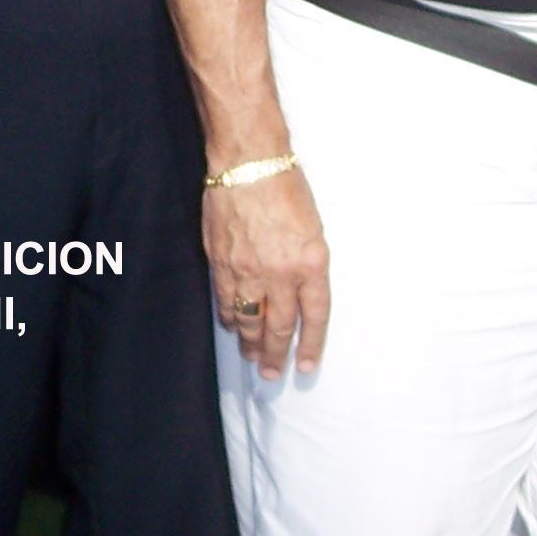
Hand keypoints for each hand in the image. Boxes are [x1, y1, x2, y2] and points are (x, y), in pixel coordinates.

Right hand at [204, 166, 331, 379]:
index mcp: (311, 263)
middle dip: (277, 354)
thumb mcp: (314, 229)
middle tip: (273, 374)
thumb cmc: (286, 186)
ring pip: (249, 319)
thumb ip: (308, 265)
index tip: (306, 366)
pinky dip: (229, 318)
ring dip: (251, 343)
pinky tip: (233, 327)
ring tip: (253, 358)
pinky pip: (225, 300)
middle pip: (280, 326)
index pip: (315, 317)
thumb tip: (299, 295)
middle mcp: (281, 272)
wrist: (249, 161)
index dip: (311, 345)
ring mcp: (248, 269)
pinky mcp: (221, 261)